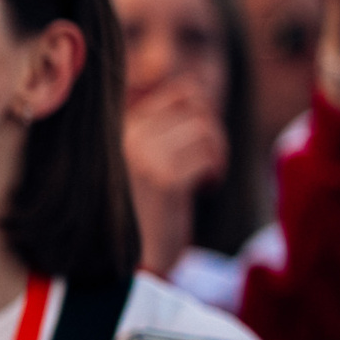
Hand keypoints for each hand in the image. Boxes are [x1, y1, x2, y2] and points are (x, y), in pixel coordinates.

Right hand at [124, 78, 228, 196]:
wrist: (135, 253)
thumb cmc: (144, 204)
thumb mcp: (144, 157)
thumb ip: (160, 124)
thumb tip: (195, 86)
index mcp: (122, 129)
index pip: (178, 92)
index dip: (204, 109)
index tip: (202, 137)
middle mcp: (128, 138)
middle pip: (196, 108)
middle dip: (214, 130)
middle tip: (211, 156)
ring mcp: (144, 158)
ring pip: (204, 130)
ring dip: (217, 152)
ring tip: (209, 172)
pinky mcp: (164, 181)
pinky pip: (206, 158)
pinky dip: (214, 171)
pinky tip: (205, 187)